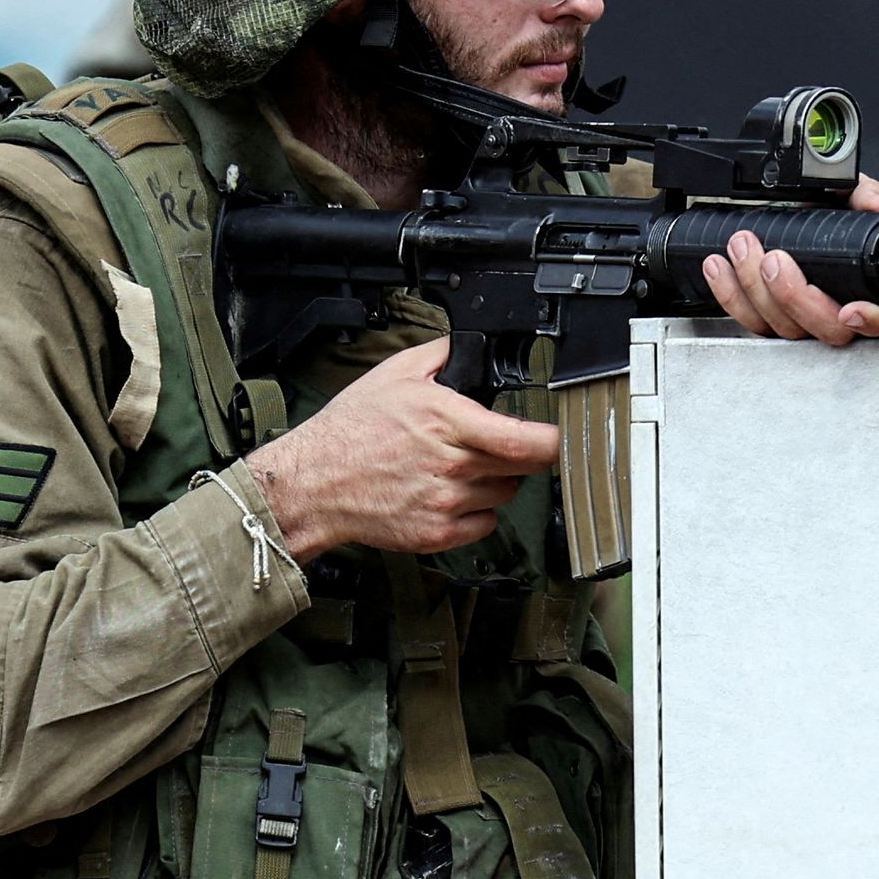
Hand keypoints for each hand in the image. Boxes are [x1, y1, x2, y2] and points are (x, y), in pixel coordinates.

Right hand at [244, 337, 561, 557]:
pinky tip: (450, 496)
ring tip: (461, 469)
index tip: (564, 438)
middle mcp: (452, 466)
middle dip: (520, 457)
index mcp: (448, 423)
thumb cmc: (349, 432)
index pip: (525, 442)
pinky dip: (477, 513)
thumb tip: (468, 345)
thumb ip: (441, 356)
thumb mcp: (394, 374)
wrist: (314, 483)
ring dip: (496, 482)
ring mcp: (447, 504)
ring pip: (505, 495)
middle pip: (523, 469)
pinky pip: (484, 525)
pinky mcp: (438, 534)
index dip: (555, 442)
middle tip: (497, 447)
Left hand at [702, 174, 878, 345]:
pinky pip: (753, 321)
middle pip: (825, 328)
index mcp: (877, 290)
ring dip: (756, 291)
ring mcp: (807, 321)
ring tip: (741, 249)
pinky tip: (720, 269)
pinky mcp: (773, 319)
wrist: (808, 217)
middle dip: (793, 296)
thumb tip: (877, 205)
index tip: (850, 310)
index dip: (870, 320)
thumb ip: (867, 195)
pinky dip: (731, 296)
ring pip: (785, 328)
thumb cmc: (838, 215)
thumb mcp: (854, 196)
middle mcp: (845, 314)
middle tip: (773, 260)